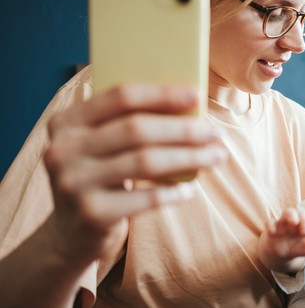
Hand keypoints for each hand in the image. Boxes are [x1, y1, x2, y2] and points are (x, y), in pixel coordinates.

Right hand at [43, 84, 226, 267]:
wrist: (71, 234)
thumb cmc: (99, 177)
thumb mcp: (100, 146)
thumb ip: (126, 123)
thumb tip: (189, 106)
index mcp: (66, 121)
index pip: (120, 97)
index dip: (162, 94)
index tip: (197, 94)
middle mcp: (63, 150)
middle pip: (136, 129)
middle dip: (183, 129)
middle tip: (215, 133)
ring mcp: (74, 183)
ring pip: (145, 161)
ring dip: (189, 158)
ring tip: (216, 157)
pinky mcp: (91, 214)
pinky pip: (146, 199)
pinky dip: (174, 192)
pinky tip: (192, 189)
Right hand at [259, 208, 304, 272]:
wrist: (282, 251)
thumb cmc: (299, 245)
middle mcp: (297, 221)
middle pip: (301, 214)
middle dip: (304, 220)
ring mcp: (284, 223)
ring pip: (287, 213)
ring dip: (290, 216)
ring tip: (293, 222)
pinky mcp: (272, 228)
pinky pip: (270, 223)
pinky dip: (271, 225)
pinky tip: (273, 231)